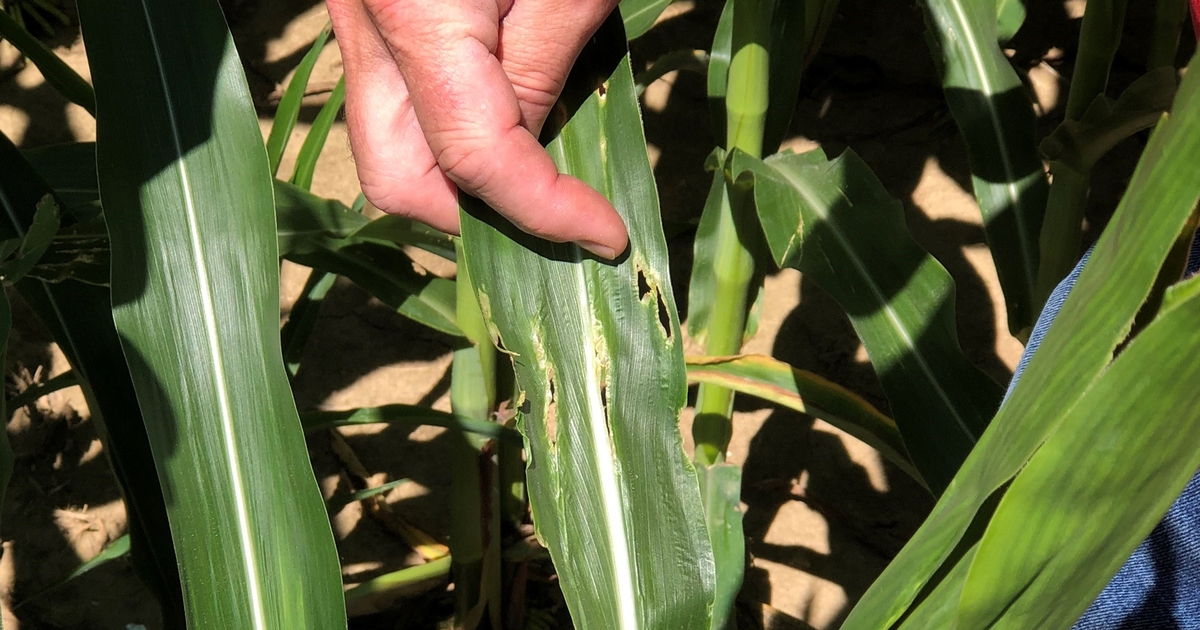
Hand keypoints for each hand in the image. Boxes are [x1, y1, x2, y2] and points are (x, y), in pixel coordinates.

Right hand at [327, 0, 628, 258]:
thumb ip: (542, 75)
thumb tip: (530, 160)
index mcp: (412, 10)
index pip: (473, 158)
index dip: (545, 211)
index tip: (605, 236)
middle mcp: (361, 21)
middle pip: (396, 176)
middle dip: (476, 215)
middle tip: (554, 213)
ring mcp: (354, 15)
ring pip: (385, 143)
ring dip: (457, 176)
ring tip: (533, 168)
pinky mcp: (369, 9)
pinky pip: (392, 99)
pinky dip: (442, 129)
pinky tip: (504, 116)